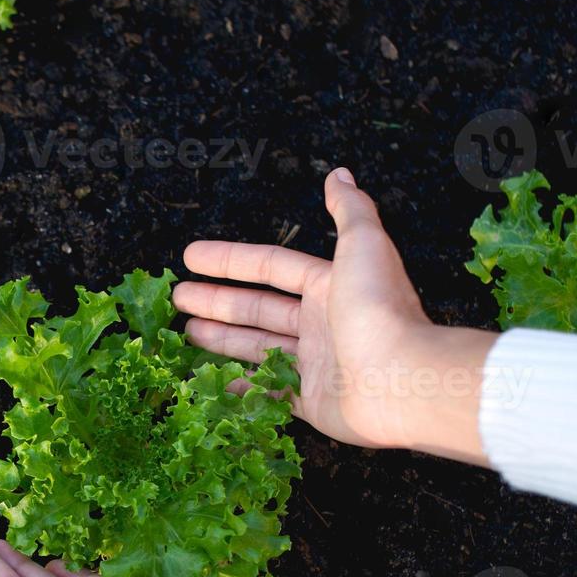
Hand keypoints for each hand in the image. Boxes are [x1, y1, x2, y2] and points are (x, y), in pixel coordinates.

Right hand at [173, 168, 495, 464]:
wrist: (400, 379)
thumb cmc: (379, 309)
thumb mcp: (363, 244)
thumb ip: (349, 209)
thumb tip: (340, 174)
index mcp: (330, 286)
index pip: (271, 267)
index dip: (230, 260)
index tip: (190, 257)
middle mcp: (323, 323)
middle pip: (259, 308)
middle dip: (218, 301)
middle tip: (177, 298)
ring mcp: (317, 364)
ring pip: (259, 347)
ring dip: (223, 338)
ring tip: (186, 332)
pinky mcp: (314, 402)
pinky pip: (270, 392)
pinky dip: (242, 387)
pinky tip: (214, 380)